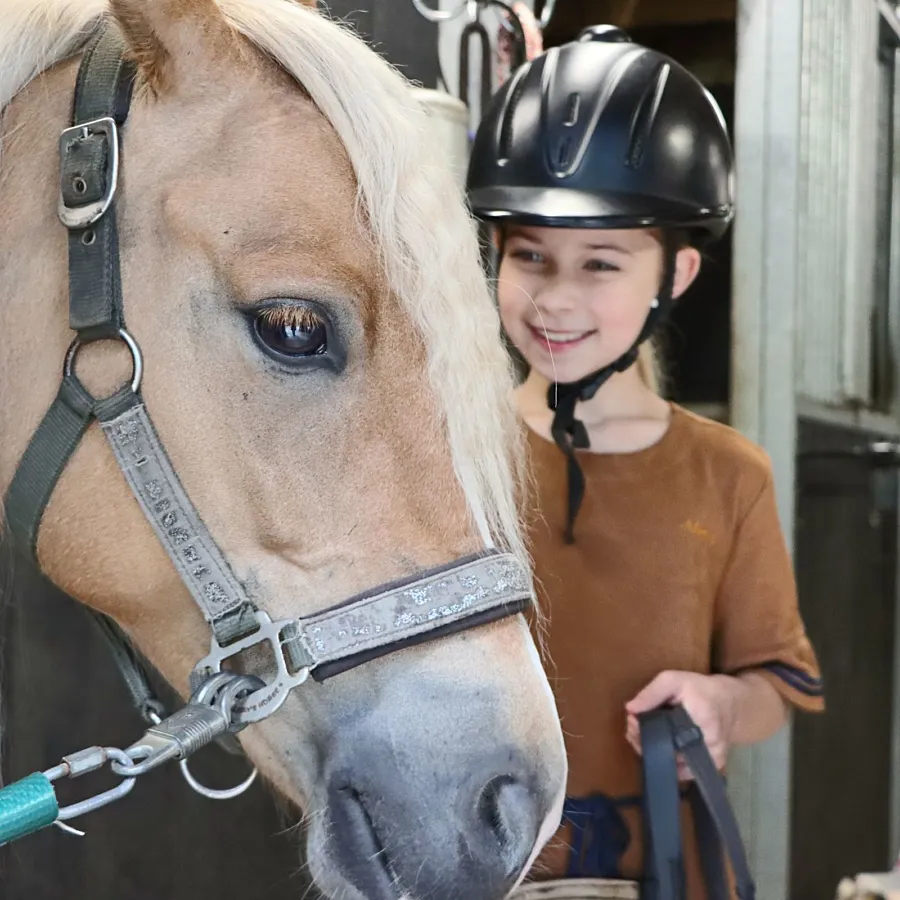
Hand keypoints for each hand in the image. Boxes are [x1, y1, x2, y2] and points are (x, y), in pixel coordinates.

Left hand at [624, 671, 745, 778]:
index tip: (631, 719)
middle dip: (642, 741)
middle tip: (633, 724)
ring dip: (650, 750)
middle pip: (666, 755)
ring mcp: (711, 762)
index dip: (643, 732)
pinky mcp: (709, 768)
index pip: (666, 737)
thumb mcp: (674, 680)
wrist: (728, 702)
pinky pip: (679, 770)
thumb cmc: (700, 689)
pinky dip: (664, 758)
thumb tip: (630, 709)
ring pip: (671, 765)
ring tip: (641, 732)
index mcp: (704, 723)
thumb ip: (652, 693)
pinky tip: (655, 743)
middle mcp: (711, 749)